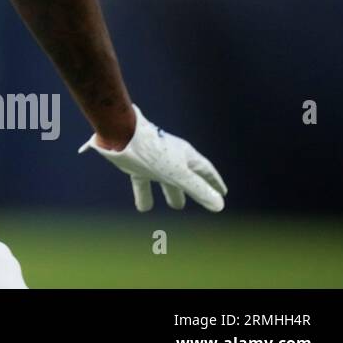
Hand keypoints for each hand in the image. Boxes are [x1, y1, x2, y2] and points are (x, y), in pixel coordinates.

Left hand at [78, 104, 227, 211]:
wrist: (120, 135)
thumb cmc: (153, 152)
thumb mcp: (178, 174)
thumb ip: (198, 190)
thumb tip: (220, 206)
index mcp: (185, 156)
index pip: (205, 171)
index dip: (214, 182)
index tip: (222, 192)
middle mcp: (170, 157)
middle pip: (186, 175)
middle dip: (194, 188)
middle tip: (203, 200)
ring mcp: (152, 160)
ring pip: (165, 179)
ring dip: (171, 192)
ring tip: (176, 206)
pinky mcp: (135, 164)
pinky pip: (143, 183)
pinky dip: (145, 195)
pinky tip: (143, 208)